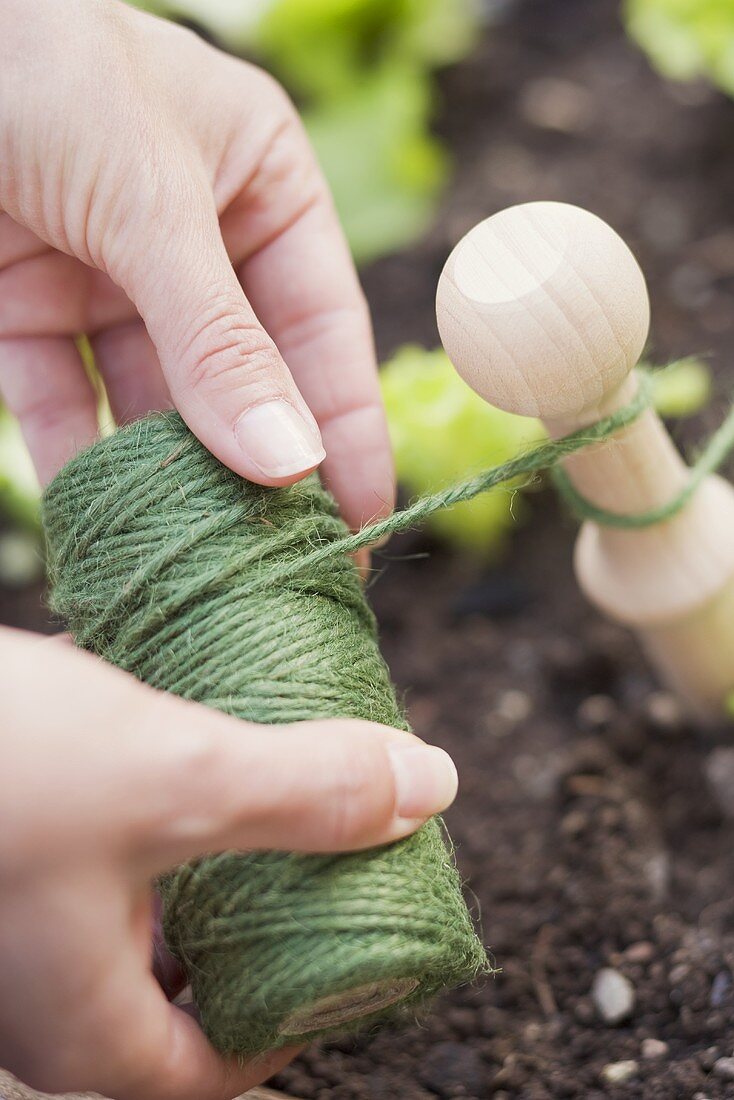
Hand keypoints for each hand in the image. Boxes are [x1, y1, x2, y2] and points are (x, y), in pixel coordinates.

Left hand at [0, 0, 393, 530]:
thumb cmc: (42, 59)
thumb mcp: (152, 200)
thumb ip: (218, 339)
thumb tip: (289, 463)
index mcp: (261, 192)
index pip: (324, 330)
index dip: (347, 429)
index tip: (364, 520)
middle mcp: (194, 245)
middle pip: (244, 383)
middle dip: (262, 474)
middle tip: (289, 568)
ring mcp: (109, 283)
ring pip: (155, 408)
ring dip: (176, 486)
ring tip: (208, 568)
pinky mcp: (26, 313)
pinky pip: (65, 406)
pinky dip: (81, 469)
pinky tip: (110, 533)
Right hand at [0, 628, 456, 1099]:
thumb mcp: (176, 777)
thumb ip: (308, 793)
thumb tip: (433, 787)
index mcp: (82, 1026)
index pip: (214, 1075)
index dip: (298, 1024)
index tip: (350, 948)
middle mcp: (36, 994)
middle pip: (177, 994)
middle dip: (257, 929)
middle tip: (317, 863)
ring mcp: (11, 927)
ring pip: (132, 917)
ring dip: (201, 861)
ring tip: (256, 795)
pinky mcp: (3, 856)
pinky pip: (91, 859)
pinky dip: (145, 816)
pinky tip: (168, 747)